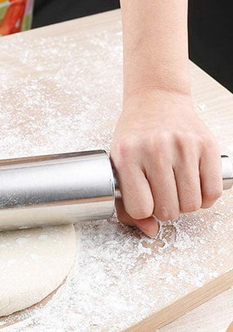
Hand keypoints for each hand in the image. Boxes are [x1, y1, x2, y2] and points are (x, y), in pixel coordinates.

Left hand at [111, 89, 222, 236]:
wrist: (156, 99)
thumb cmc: (134, 136)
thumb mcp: (119, 165)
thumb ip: (126, 203)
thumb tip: (150, 231)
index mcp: (127, 156)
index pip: (140, 208)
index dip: (144, 211)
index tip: (144, 202)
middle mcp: (154, 150)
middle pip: (167, 210)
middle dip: (164, 210)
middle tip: (161, 196)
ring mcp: (182, 147)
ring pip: (191, 205)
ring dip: (184, 205)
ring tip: (176, 191)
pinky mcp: (206, 145)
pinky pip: (212, 192)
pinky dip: (204, 198)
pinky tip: (193, 187)